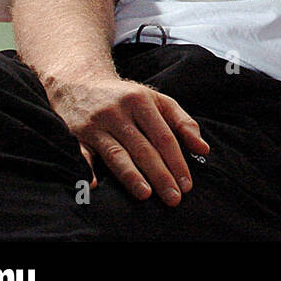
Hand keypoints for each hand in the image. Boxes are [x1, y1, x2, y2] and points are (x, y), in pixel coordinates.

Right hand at [43, 71, 210, 204]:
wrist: (81, 82)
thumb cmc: (127, 97)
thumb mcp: (157, 100)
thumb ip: (182, 122)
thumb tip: (203, 150)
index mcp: (141, 102)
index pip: (164, 137)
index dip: (177, 161)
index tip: (186, 184)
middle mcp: (118, 113)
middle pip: (143, 148)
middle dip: (160, 175)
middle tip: (173, 198)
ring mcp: (96, 124)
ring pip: (116, 154)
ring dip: (131, 176)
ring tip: (146, 194)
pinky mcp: (76, 135)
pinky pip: (82, 155)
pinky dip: (87, 170)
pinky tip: (94, 185)